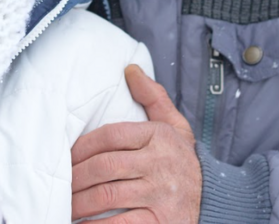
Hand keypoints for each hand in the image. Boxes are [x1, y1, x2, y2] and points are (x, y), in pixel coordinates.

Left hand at [71, 64, 200, 222]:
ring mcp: (160, 195)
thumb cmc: (184, 160)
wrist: (217, 199)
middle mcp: (160, 164)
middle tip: (60, 183)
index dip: (82, 146)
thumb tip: (129, 69)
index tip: (65, 156)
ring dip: (79, 202)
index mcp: (159, 136)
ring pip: (107, 195)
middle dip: (76, 176)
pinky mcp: (161, 222)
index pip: (111, 135)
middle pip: (105, 166)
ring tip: (65, 205)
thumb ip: (153, 97)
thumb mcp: (175, 126)